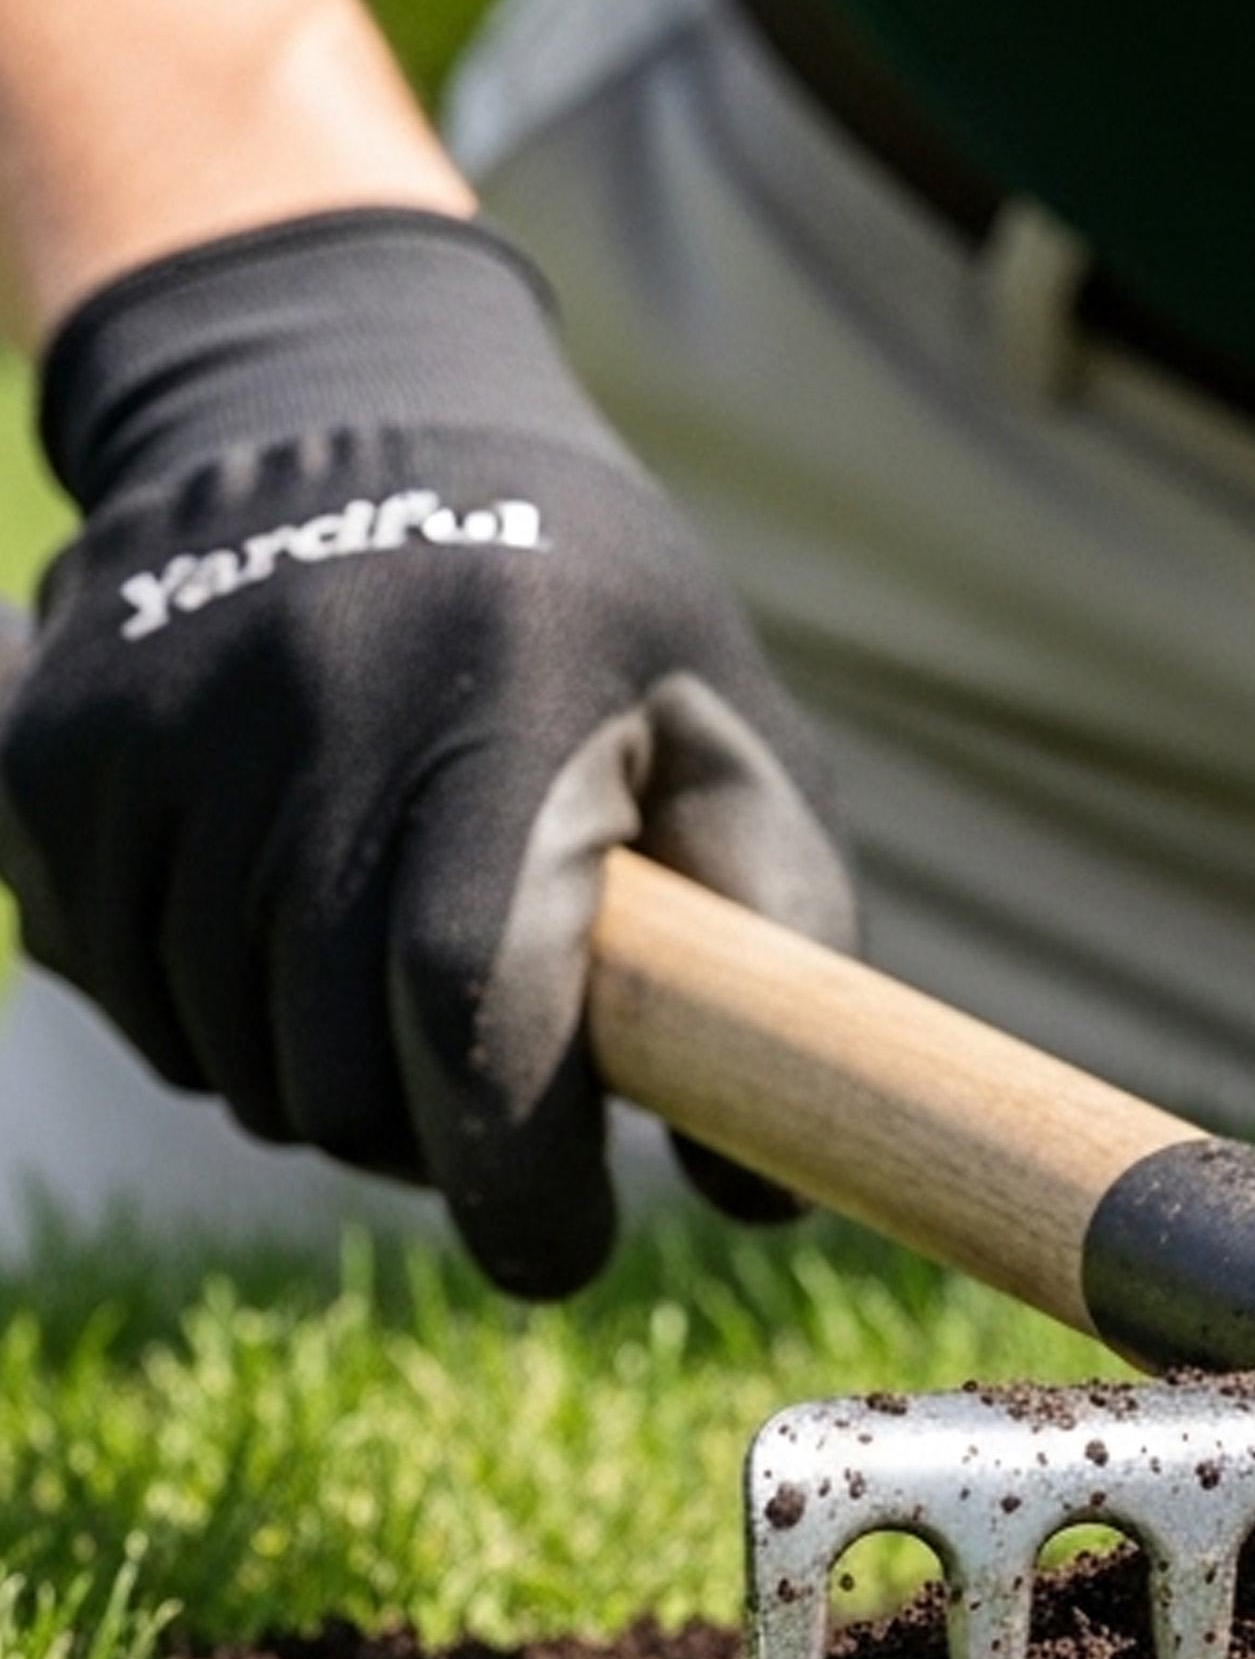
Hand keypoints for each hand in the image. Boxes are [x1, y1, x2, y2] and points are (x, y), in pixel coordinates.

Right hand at [0, 207, 855, 1292]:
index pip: (465, 992)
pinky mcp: (45, 754)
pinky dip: (206, 1017)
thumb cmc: (589, 615)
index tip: (561, 1248)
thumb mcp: (728, 733)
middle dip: (427, 1140)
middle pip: (333, 1063)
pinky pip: (117, 990)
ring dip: (316, 1084)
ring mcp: (153, 722)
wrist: (344, 409)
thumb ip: (777, 950)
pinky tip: (282, 930)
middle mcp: (308, 695)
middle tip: (495, 1104)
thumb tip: (766, 1197)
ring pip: (219, 1057)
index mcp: (507, 686)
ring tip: (396, 994)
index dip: (512, 1166)